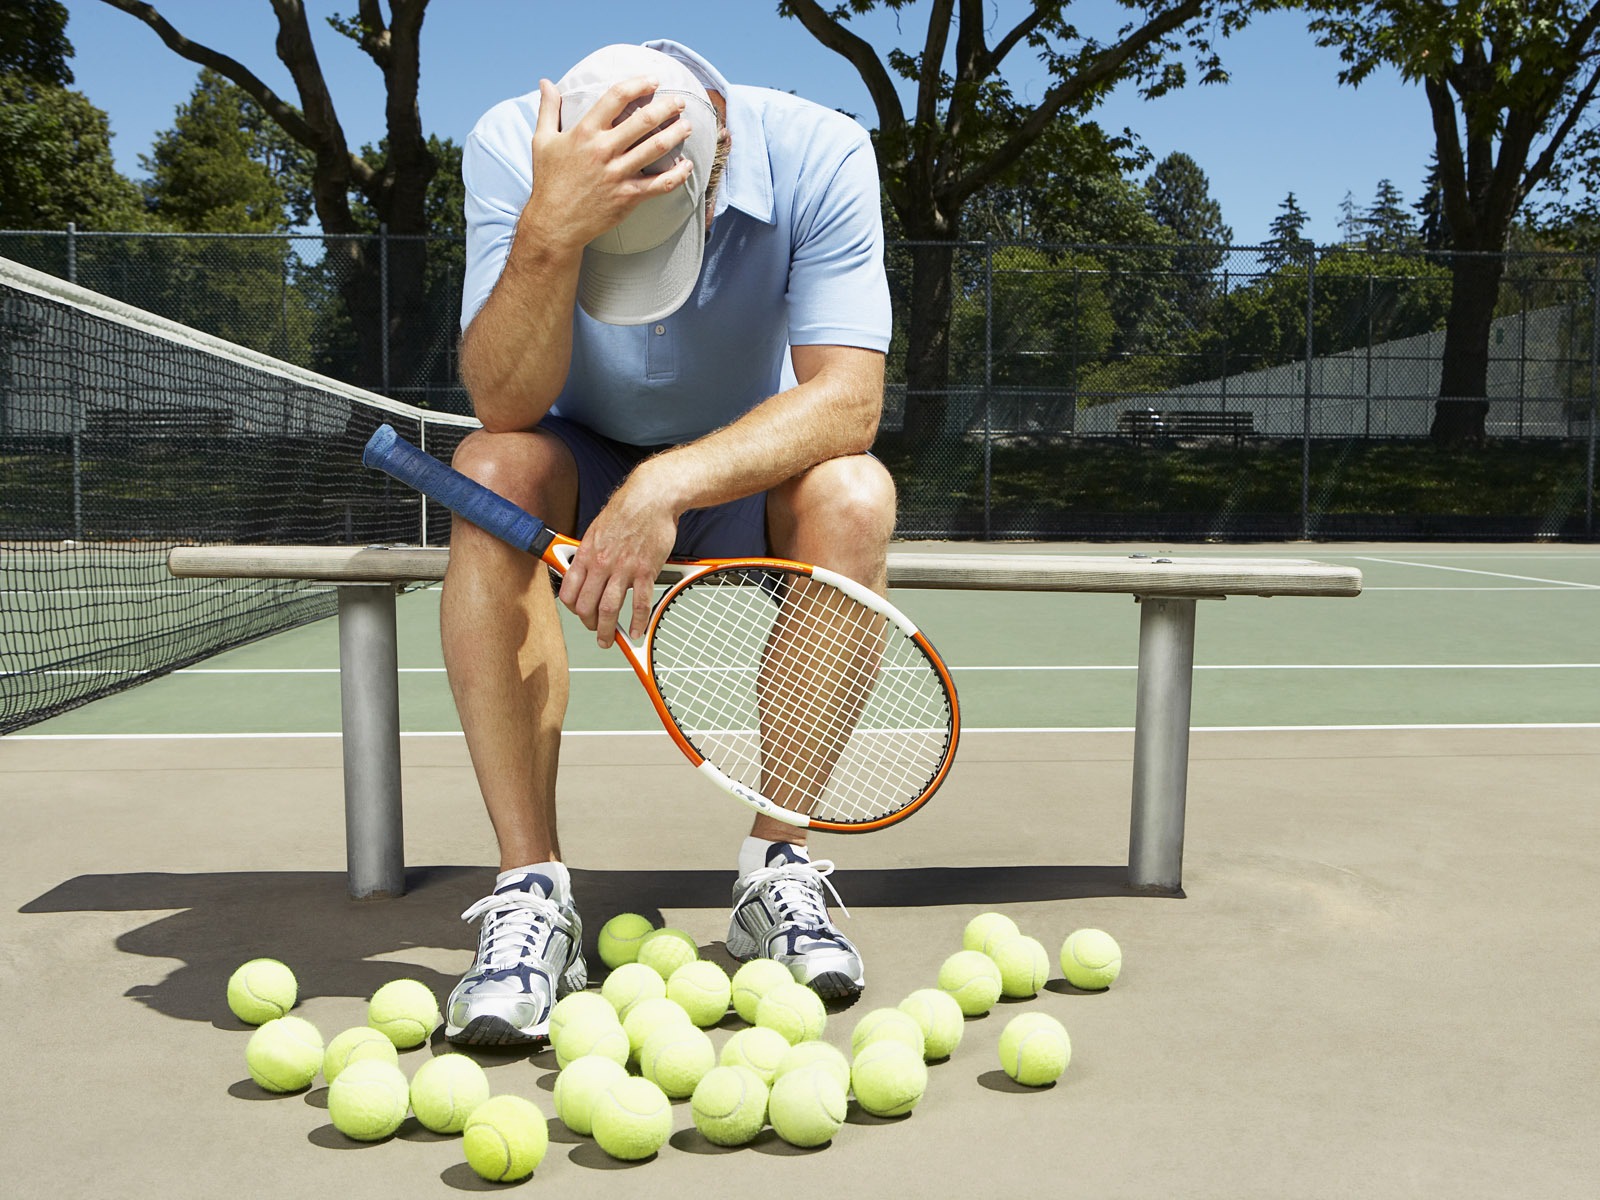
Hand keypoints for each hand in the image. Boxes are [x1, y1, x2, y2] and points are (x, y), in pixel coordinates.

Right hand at [522, 76, 695, 252]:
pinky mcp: (628, 197)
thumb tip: (545, 82)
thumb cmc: (549, 180)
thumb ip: (548, 109)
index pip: (616, 97)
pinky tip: (687, 165)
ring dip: (676, 134)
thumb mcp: (542, 141)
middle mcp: (604, 150)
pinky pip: (660, 184)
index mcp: (585, 132)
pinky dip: (678, 174)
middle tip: (679, 102)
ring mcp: (617, 174)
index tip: (653, 80)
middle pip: (643, 120)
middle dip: (666, 107)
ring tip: (687, 126)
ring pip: (656, 148)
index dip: (638, 84)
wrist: (555, 222)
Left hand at [558, 472, 677, 648]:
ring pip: (609, 609)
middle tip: (595, 631)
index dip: (572, 608)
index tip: (579, 613)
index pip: (570, 591)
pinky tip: (636, 630)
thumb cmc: (627, 509)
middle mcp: (602, 563)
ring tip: (609, 640)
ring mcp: (624, 568)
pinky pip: (640, 602)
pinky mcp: (646, 570)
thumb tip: (585, 570)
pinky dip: (638, 621)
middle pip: (587, 605)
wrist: (652, 497)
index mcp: (587, 553)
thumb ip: (590, 552)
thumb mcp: (596, 529)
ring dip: (607, 630)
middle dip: (589, 624)